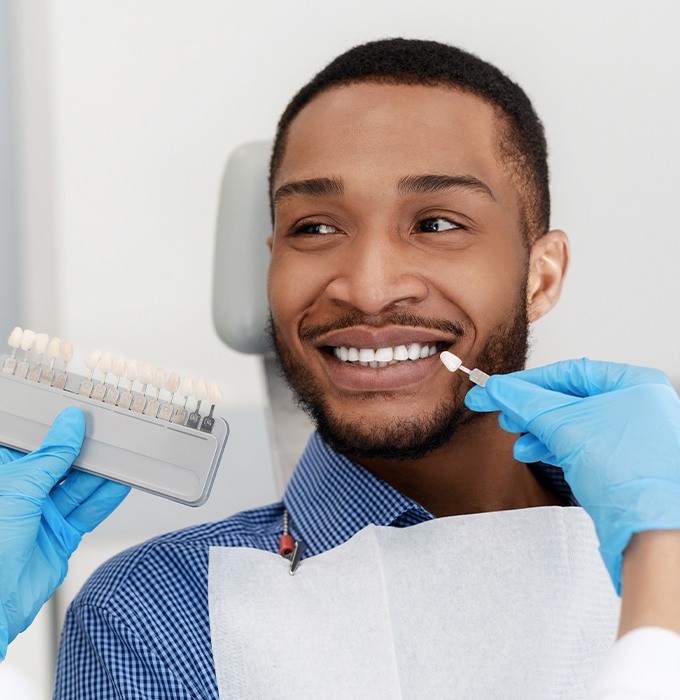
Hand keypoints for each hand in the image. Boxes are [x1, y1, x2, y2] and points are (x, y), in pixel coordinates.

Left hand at [0, 408, 129, 656]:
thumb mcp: (18, 488)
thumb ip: (50, 456)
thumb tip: (69, 425)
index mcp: (2, 477)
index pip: (31, 443)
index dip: (54, 428)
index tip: (78, 411)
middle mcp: (20, 495)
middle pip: (59, 464)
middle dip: (82, 450)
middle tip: (107, 431)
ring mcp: (41, 517)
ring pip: (77, 487)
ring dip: (100, 473)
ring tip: (121, 455)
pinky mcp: (60, 538)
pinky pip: (88, 513)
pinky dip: (106, 499)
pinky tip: (120, 483)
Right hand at [464, 359, 679, 593]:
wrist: (652, 534)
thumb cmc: (628, 475)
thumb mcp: (565, 427)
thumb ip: (527, 403)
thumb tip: (498, 388)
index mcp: (635, 384)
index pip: (569, 372)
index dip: (527, 381)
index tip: (497, 388)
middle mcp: (636, 405)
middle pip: (568, 397)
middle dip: (530, 408)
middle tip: (499, 412)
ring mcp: (630, 435)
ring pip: (571, 423)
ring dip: (537, 429)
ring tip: (514, 436)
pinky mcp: (620, 462)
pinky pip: (580, 444)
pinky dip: (553, 446)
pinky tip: (531, 451)